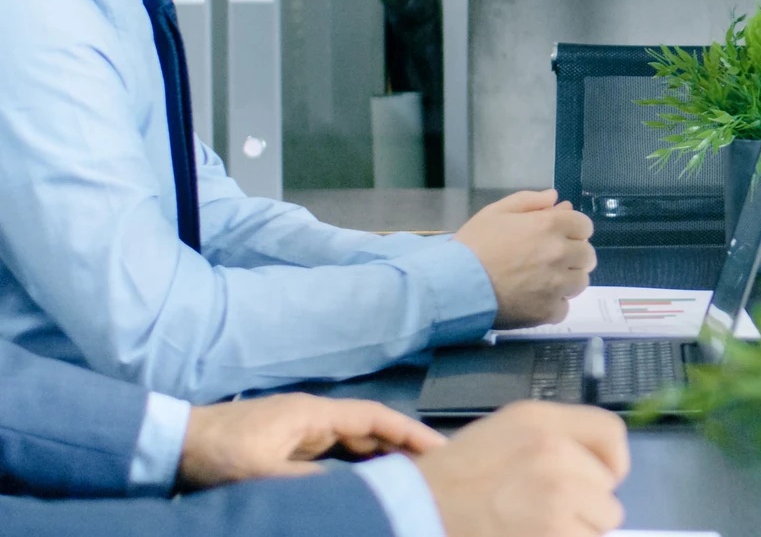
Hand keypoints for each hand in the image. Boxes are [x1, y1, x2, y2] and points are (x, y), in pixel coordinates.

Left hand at [177, 394, 443, 489]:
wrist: (173, 445)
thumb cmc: (218, 454)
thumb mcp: (262, 472)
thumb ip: (308, 482)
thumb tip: (350, 492)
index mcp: (312, 415)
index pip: (375, 418)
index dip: (410, 432)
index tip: (441, 448)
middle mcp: (313, 418)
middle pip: (370, 429)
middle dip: (403, 446)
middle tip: (437, 467)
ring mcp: (300, 432)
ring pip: (354, 442)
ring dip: (382, 456)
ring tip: (411, 477)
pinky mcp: (287, 447)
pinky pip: (335, 454)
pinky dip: (357, 465)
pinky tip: (368, 482)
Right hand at [416, 401, 628, 536]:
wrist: (416, 513)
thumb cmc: (454, 477)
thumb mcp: (503, 432)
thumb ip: (552, 439)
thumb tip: (595, 468)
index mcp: (541, 421)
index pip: (611, 435)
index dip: (612, 463)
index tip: (601, 481)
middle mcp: (555, 452)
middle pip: (607, 488)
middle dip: (584, 505)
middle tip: (544, 512)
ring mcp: (557, 495)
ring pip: (602, 522)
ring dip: (576, 530)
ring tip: (536, 527)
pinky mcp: (555, 532)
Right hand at [453, 190, 596, 327]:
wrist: (452, 285)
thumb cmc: (472, 246)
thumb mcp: (495, 213)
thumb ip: (529, 202)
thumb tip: (557, 199)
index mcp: (550, 226)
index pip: (585, 226)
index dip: (572, 230)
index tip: (558, 237)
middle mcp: (560, 254)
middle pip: (587, 255)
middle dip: (572, 256)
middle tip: (547, 261)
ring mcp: (556, 285)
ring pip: (580, 282)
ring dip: (566, 281)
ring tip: (540, 282)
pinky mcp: (547, 312)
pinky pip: (564, 308)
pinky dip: (552, 306)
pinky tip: (533, 301)